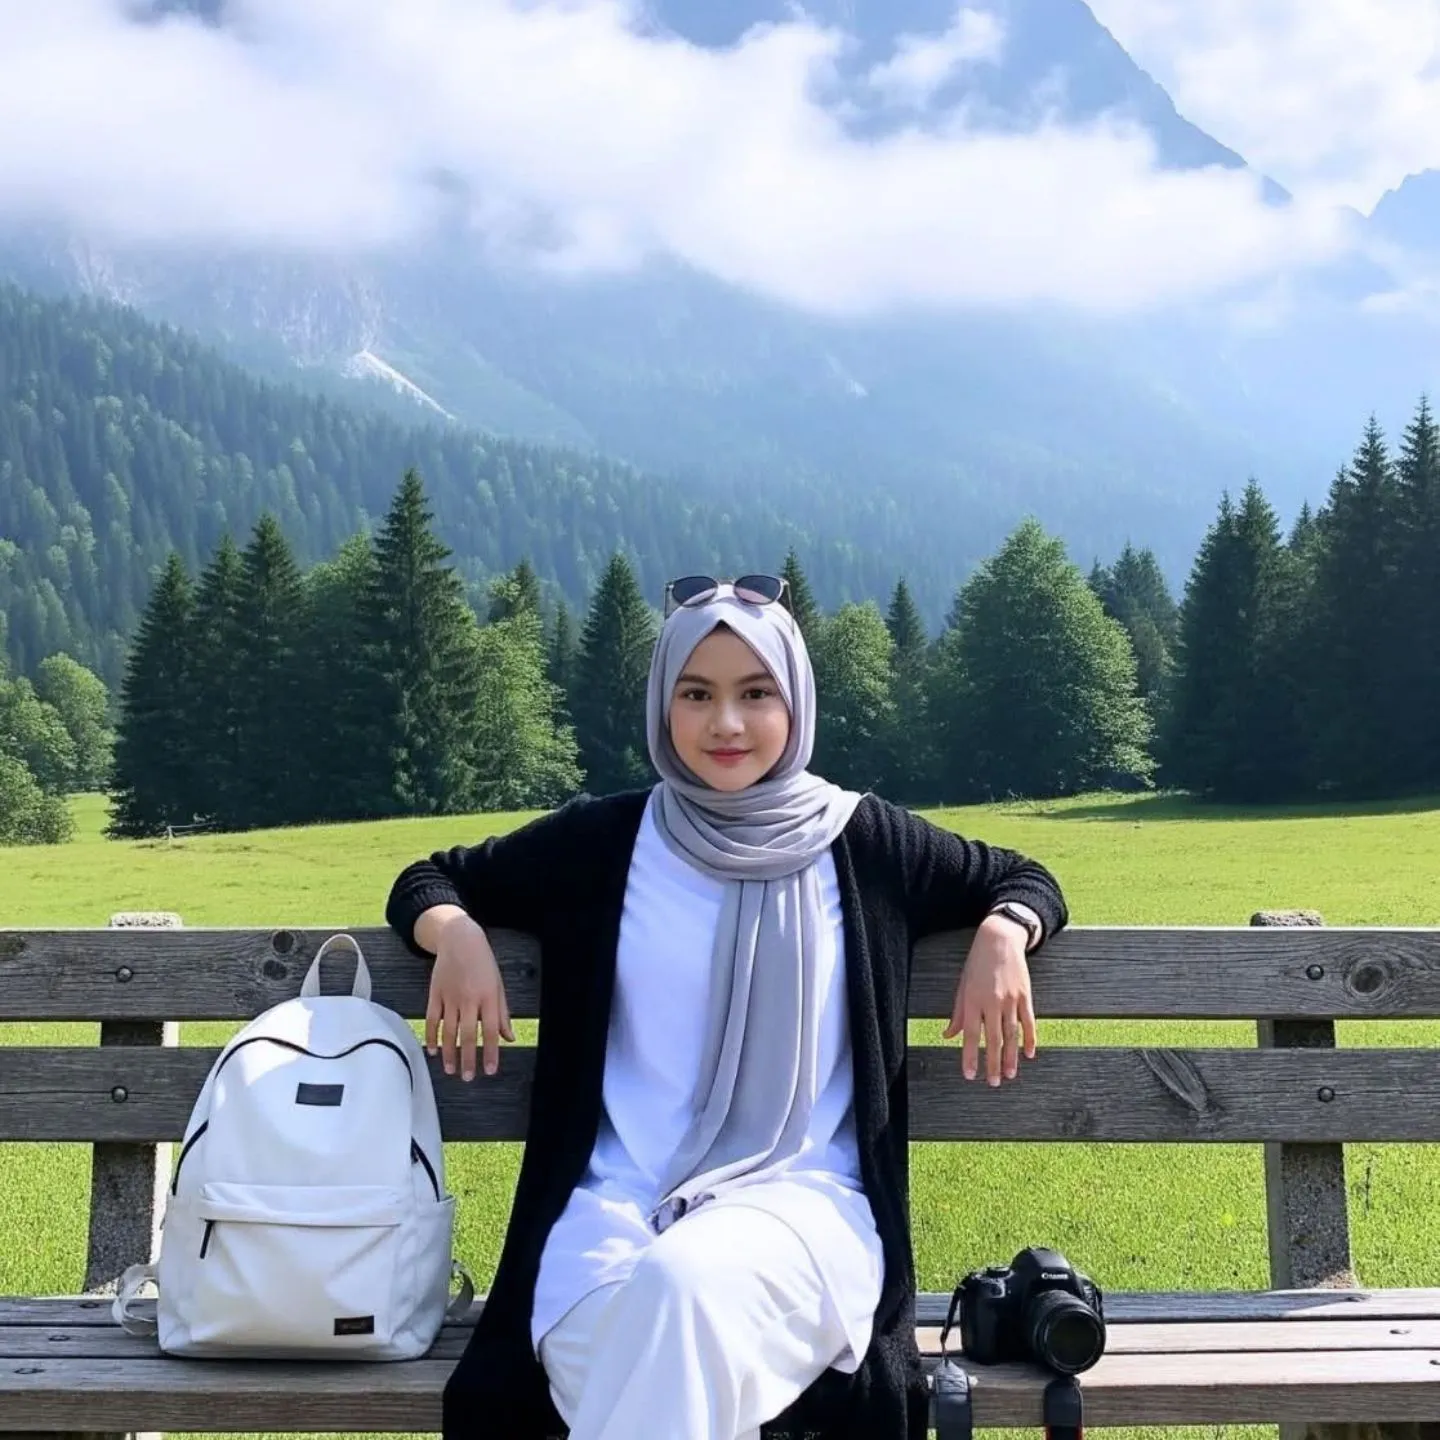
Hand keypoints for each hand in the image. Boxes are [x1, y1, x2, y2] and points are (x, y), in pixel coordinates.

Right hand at [420, 906, 513, 1079]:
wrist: (460, 939)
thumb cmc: (484, 963)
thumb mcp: (499, 985)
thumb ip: (502, 1013)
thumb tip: (508, 1038)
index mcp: (488, 996)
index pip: (490, 1030)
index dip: (490, 1052)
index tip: (489, 1070)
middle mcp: (469, 998)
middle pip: (467, 1034)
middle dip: (467, 1058)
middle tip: (468, 1077)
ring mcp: (450, 996)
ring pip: (448, 1030)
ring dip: (449, 1052)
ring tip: (450, 1070)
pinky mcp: (435, 993)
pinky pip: (432, 1019)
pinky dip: (432, 1036)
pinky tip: (433, 1050)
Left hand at [944, 913, 1036, 1085]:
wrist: (999, 940)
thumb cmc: (976, 964)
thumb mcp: (962, 986)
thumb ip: (957, 1013)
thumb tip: (948, 1035)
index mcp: (972, 1000)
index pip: (970, 1034)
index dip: (970, 1056)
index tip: (970, 1075)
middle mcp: (991, 1002)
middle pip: (993, 1039)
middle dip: (992, 1063)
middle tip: (993, 1083)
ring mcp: (1010, 1000)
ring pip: (1012, 1035)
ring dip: (1011, 1057)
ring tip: (1010, 1075)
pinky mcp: (1025, 995)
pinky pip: (1028, 1022)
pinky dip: (1030, 1039)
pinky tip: (1029, 1054)